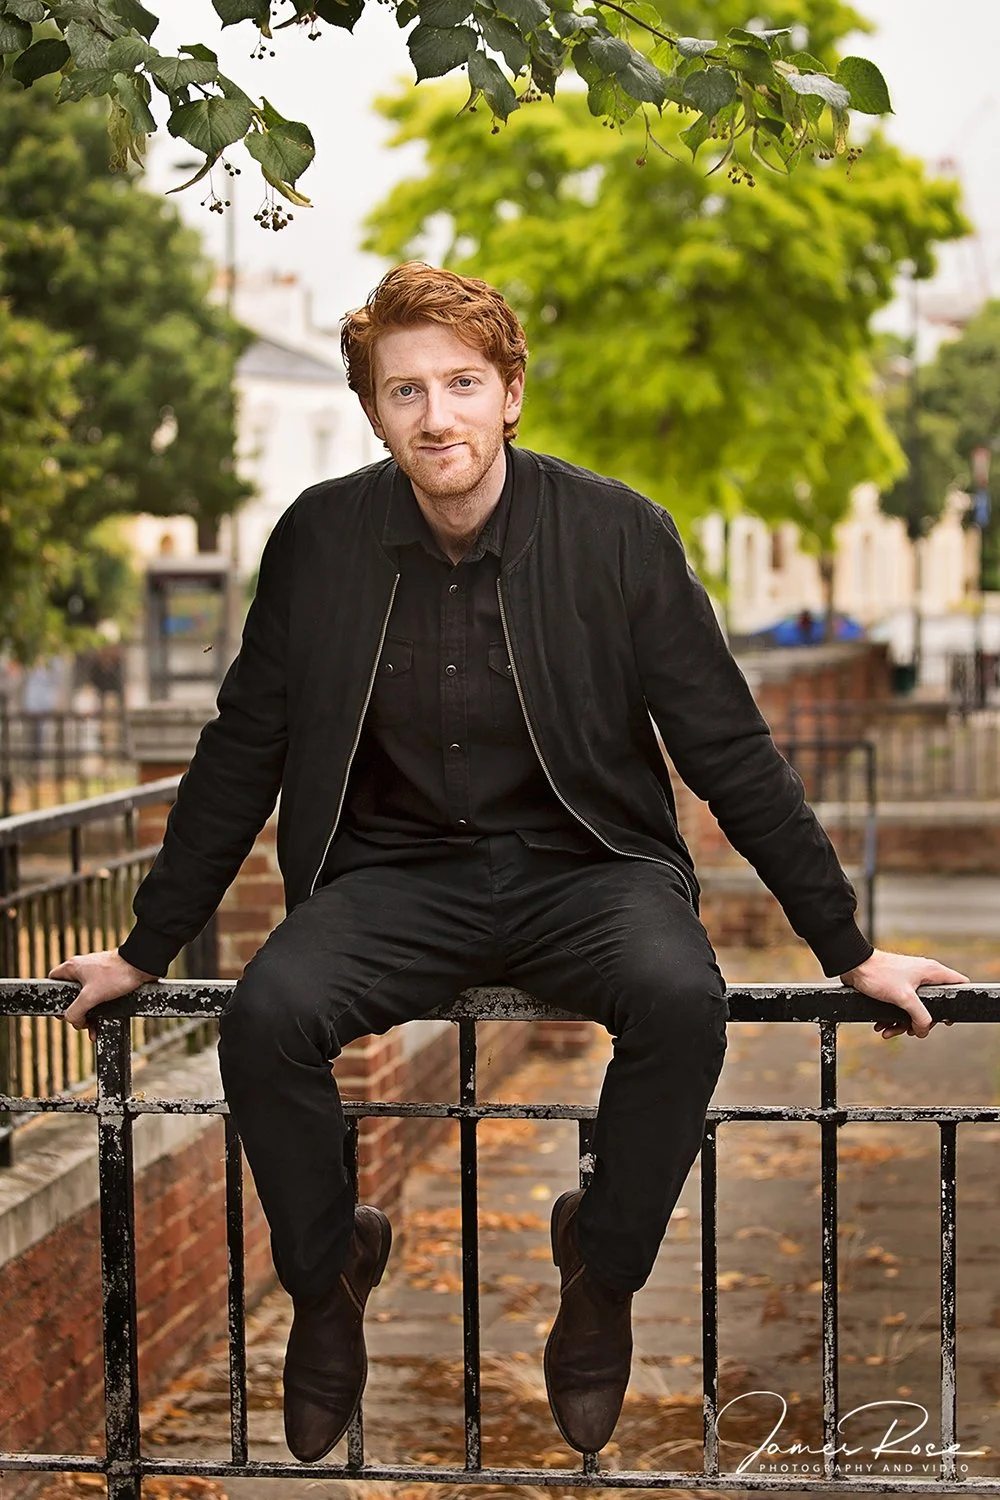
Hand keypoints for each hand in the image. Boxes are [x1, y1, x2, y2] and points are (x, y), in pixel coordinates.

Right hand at [48, 949, 158, 1040]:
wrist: (143, 967)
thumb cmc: (116, 975)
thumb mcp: (90, 996)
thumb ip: (75, 1011)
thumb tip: (71, 1020)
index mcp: (72, 967)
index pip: (53, 979)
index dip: (54, 997)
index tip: (61, 1010)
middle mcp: (83, 970)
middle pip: (70, 995)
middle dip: (75, 1012)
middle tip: (80, 1022)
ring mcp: (96, 975)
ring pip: (86, 999)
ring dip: (88, 1016)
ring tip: (92, 1029)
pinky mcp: (109, 981)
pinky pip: (99, 998)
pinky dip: (99, 1011)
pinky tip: (101, 1025)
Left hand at [840, 948, 969, 1039]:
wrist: (853, 966)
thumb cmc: (879, 974)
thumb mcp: (904, 998)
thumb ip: (920, 1016)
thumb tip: (924, 1030)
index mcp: (932, 972)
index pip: (958, 984)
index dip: (956, 1002)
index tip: (947, 1019)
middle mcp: (923, 975)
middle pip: (933, 1005)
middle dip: (920, 1021)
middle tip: (910, 1030)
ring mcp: (909, 981)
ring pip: (914, 1008)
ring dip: (902, 1023)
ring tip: (889, 1031)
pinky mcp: (896, 987)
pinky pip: (900, 1006)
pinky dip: (892, 1018)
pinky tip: (882, 1026)